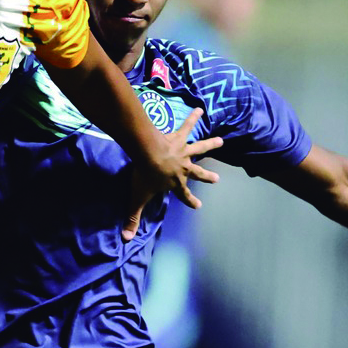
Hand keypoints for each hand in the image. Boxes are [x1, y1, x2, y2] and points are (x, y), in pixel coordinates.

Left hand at [123, 114, 222, 239]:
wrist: (147, 153)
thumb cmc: (144, 176)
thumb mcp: (137, 198)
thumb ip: (133, 217)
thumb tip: (126, 238)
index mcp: (175, 184)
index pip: (184, 196)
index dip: (190, 202)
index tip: (198, 206)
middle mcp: (184, 169)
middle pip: (198, 174)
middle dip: (207, 177)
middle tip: (217, 179)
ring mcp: (184, 152)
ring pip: (200, 149)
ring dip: (211, 144)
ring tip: (221, 141)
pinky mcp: (179, 137)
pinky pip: (187, 126)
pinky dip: (193, 117)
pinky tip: (199, 109)